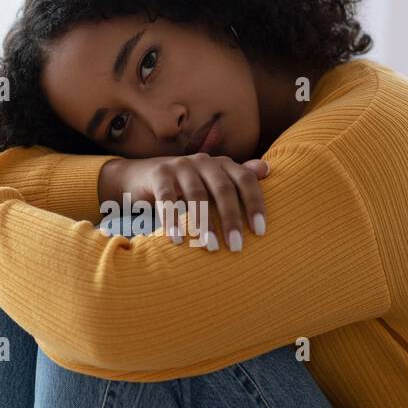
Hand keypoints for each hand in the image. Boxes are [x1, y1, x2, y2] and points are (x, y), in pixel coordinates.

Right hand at [99, 153, 269, 250]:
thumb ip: (237, 178)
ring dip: (204, 223)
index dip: (255, 204)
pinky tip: (177, 241)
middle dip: (231, 219)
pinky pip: (167, 198)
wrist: (139, 176)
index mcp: (222, 163)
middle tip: (237, 247)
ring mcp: (180, 165)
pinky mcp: (158, 174)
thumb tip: (267, 168)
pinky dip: (173, 220)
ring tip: (211, 247)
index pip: (245, 179)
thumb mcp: (212, 181)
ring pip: (197, 194)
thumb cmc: (184, 185)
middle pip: (223, 189)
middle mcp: (203, 161)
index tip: (260, 232)